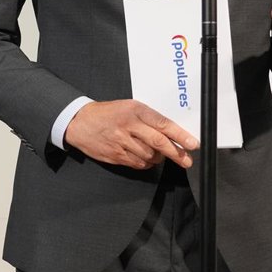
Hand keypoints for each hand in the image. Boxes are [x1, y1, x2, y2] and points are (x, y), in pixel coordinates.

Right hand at [64, 99, 199, 169]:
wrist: (80, 122)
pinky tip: (144, 157)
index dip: (180, 135)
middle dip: (176, 153)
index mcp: (135, 110)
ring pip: (150, 156)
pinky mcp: (116, 155)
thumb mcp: (129, 107)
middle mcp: (129, 125)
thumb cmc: (108, 113)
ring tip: (158, 154)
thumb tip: (172, 133)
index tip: (192, 143)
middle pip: (159, 142)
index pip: (162, 123)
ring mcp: (121, 142)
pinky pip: (138, 164)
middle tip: (187, 160)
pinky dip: (145, 163)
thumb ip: (148, 118)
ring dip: (159, 158)